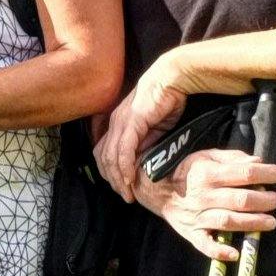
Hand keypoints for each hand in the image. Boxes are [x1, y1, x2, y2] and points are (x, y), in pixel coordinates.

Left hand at [94, 65, 191, 201]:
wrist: (173, 78)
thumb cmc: (167, 100)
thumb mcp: (155, 128)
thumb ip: (146, 143)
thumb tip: (143, 161)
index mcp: (117, 124)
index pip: (104, 153)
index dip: (110, 173)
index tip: (123, 187)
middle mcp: (114, 123)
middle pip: (103, 158)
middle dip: (113, 181)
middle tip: (125, 196)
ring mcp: (121, 122)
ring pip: (111, 157)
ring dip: (118, 179)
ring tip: (128, 193)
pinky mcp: (132, 122)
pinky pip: (123, 150)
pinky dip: (125, 167)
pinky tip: (130, 179)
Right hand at [145, 148, 275, 260]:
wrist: (154, 188)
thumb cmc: (186, 170)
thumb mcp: (207, 155)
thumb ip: (233, 158)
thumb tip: (258, 162)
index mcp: (208, 173)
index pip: (244, 173)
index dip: (267, 174)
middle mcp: (203, 195)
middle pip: (241, 200)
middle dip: (264, 201)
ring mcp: (197, 216)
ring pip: (228, 221)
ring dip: (252, 223)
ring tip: (270, 222)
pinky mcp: (191, 233)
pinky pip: (205, 245)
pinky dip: (219, 251)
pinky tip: (235, 253)